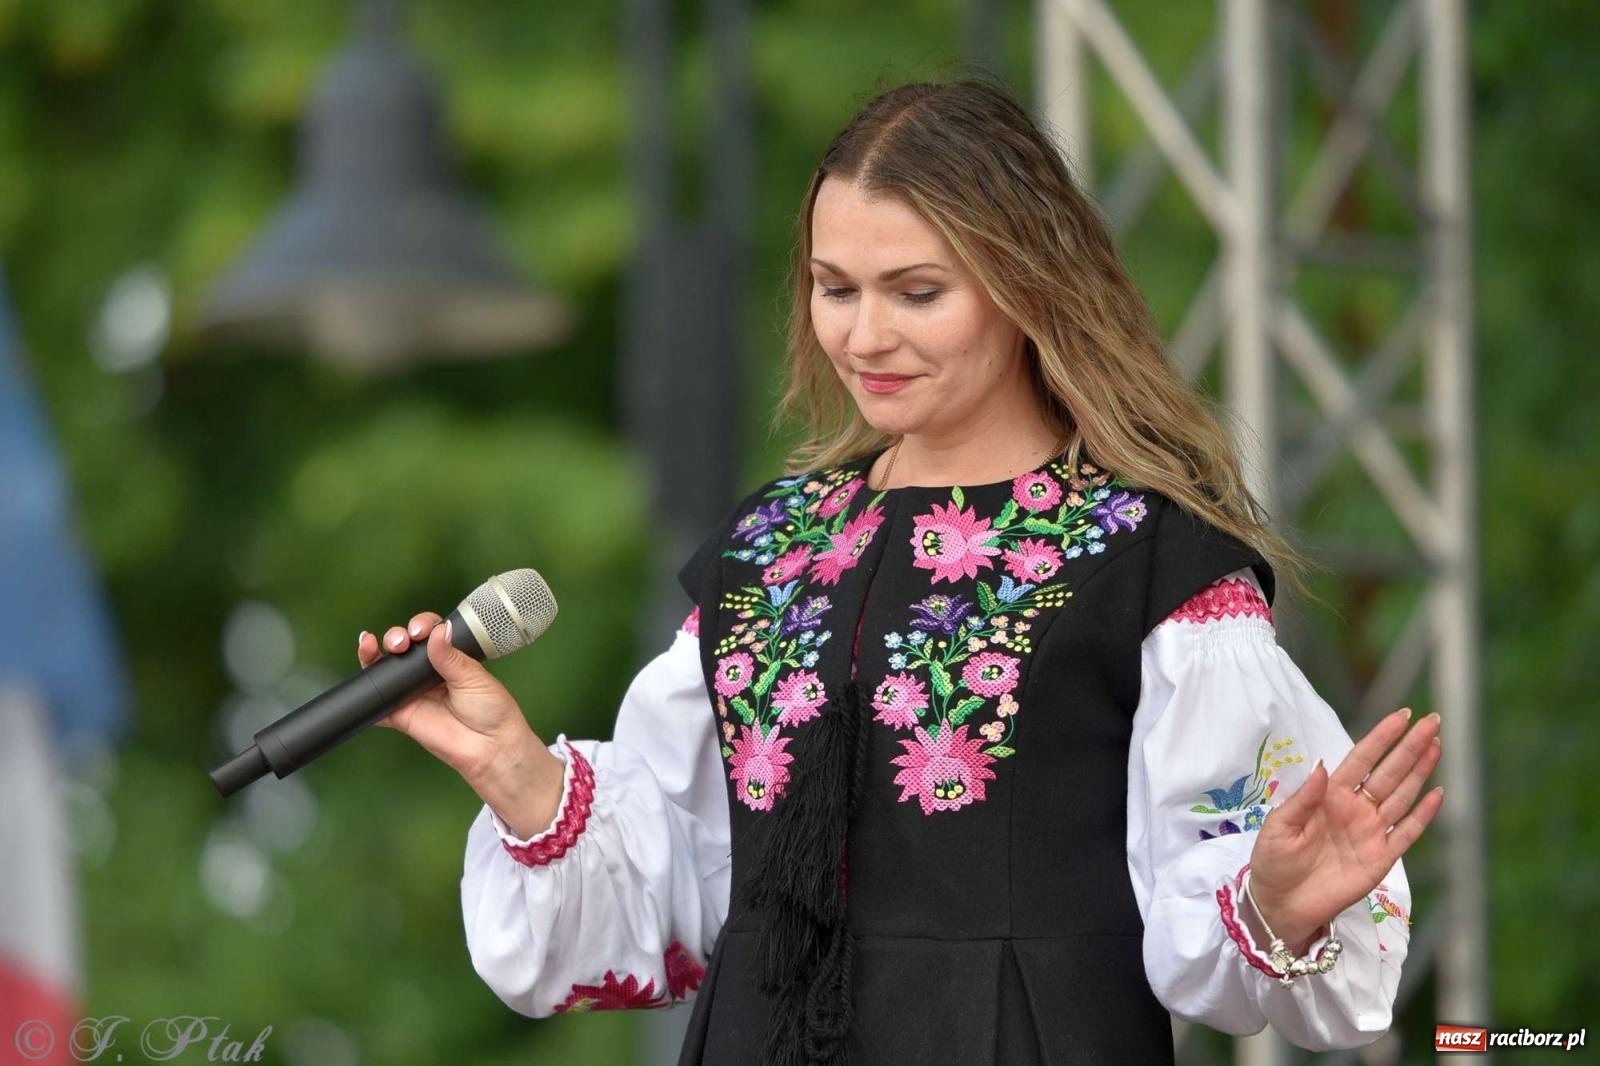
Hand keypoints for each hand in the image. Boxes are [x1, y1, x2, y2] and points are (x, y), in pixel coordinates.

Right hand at [359, 612, 543, 786]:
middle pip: (402, 647)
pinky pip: (377, 704)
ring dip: (373, 655)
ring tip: (371, 646)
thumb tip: (439, 630)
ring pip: (384, 670)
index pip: (427, 633)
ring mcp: (412, 693)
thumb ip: (450, 656)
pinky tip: (363, 679)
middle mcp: (427, 673)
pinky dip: (365, 694)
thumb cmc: (491, 710)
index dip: (420, 626)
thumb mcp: (473, 677)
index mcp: (448, 658)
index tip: (420, 631)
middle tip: (400, 642)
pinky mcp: (401, 715)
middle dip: (395, 636)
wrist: (489, 746)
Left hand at [1246, 707, 1443, 952]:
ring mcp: (1371, 832)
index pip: (1361, 759)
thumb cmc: (1274, 860)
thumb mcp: (1280, 826)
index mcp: (1329, 795)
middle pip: (1388, 772)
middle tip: (1432, 722)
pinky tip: (1437, 794)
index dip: (1381, 737)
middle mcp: (1355, 809)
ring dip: (1420, 772)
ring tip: (1436, 746)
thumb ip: (1304, 798)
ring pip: (1402, 796)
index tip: (1401, 716)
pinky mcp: (1381, 858)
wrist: (1280, 903)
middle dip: (1410, 747)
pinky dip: (1423, 815)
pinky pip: (1407, 833)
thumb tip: (1324, 766)